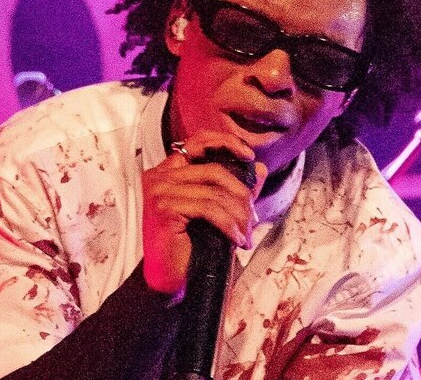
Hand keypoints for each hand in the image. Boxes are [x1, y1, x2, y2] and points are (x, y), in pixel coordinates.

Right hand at [141, 130, 267, 294]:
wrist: (169, 278)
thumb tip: (260, 168)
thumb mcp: (216, 212)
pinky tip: (236, 239)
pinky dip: (229, 224)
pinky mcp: (165, 208)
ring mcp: (160, 191)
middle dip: (241, 195)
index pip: (198, 141)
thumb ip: (235, 188)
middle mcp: (160, 176)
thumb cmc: (189, 246)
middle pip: (214, 170)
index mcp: (168, 171)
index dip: (226, 142)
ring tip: (246, 234)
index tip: (249, 156)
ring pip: (215, 192)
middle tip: (252, 218)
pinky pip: (209, 208)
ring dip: (238, 215)